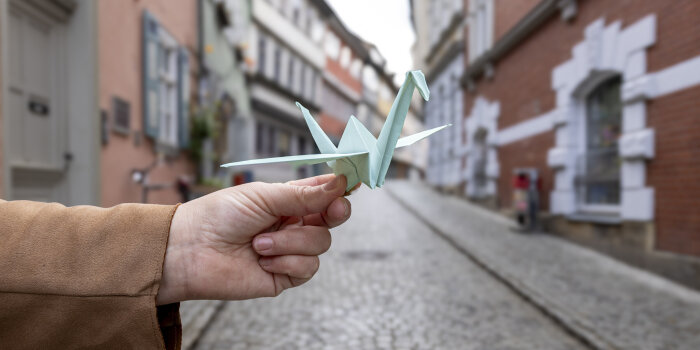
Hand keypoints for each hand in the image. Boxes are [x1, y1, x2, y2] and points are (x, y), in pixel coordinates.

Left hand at [156, 175, 352, 304]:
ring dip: (291, 242)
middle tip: (332, 211)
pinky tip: (263, 260)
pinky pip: (307, 268)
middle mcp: (292, 224)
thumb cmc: (220, 216)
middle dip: (333, 214)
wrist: (191, 251)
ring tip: (259, 243)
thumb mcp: (263, 196)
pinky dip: (286, 262)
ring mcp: (290, 251)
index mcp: (288, 201)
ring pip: (321, 244)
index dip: (340, 188)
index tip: (352, 182)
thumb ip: (303, 194)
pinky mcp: (285, 276)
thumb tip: (339, 183)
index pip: (323, 193)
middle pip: (332, 219)